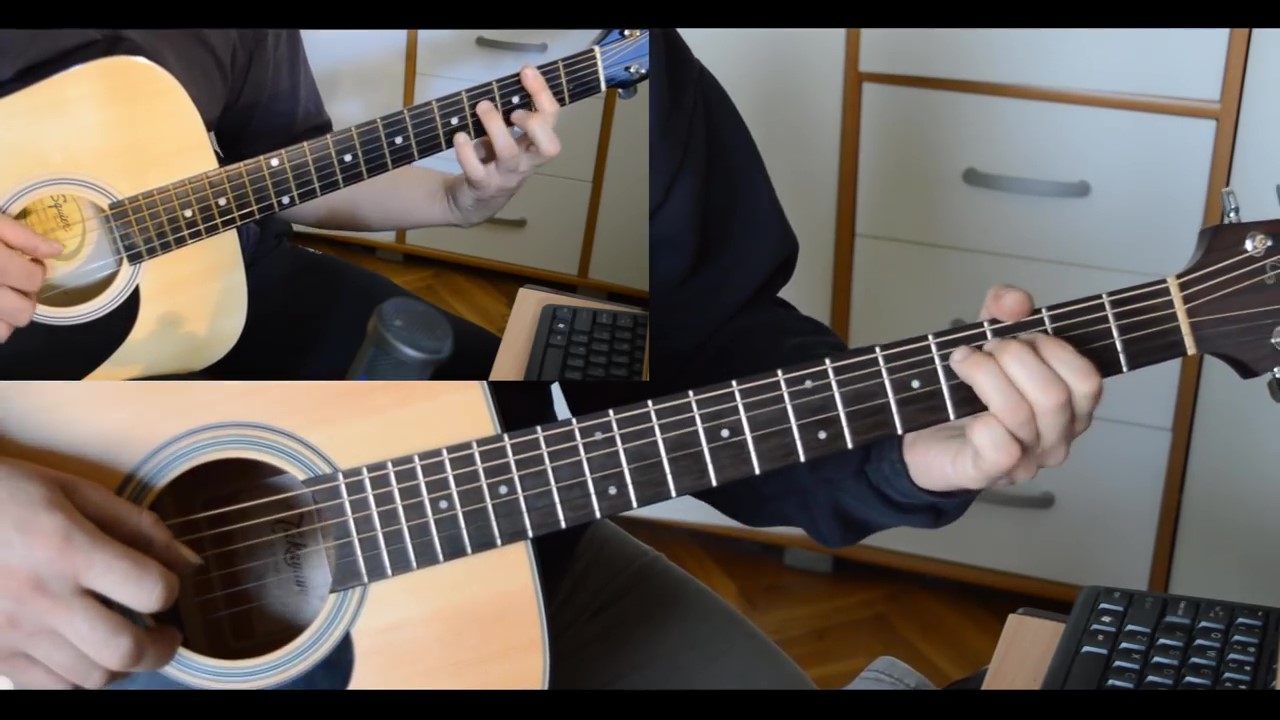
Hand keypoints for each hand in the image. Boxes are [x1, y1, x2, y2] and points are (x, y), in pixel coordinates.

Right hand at [0, 213, 62, 342]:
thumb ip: (22, 235)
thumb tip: (58, 250)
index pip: (32, 281)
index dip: (36, 271)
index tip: (28, 261)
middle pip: (23, 314)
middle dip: (25, 297)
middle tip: (14, 280)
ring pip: (3, 332)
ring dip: (7, 317)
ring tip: (2, 294)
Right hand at [0, 457, 201, 688]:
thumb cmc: (3, 495)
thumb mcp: (72, 490)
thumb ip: (136, 526)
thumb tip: (190, 563)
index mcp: (66, 549)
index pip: (150, 589)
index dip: (172, 589)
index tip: (167, 584)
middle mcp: (40, 598)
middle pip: (124, 650)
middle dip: (162, 647)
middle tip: (166, 633)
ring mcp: (12, 633)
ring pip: (91, 678)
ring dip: (123, 665)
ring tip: (127, 641)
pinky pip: (51, 688)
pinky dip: (80, 679)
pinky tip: (85, 654)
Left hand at [445, 65, 562, 226]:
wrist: (471, 202)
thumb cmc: (491, 162)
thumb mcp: (507, 139)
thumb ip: (510, 117)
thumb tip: (507, 82)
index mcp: (534, 147)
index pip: (552, 120)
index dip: (543, 94)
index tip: (526, 72)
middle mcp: (525, 163)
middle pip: (549, 147)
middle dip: (535, 122)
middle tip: (515, 110)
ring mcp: (504, 177)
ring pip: (509, 153)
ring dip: (495, 126)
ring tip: (482, 107)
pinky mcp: (481, 186)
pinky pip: (476, 170)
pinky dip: (466, 150)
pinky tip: (459, 136)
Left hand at [902, 285, 1103, 493]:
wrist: (925, 438)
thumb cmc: (967, 392)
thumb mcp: (986, 340)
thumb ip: (1002, 312)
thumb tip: (1017, 301)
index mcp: (1070, 407)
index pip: (1087, 379)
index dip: (1052, 348)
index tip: (1016, 336)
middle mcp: (1057, 438)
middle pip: (1053, 394)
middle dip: (1011, 357)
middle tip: (983, 349)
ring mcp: (1027, 462)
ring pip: (1021, 413)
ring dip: (984, 375)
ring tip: (962, 363)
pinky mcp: (989, 474)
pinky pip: (1000, 448)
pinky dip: (980, 423)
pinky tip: (964, 412)